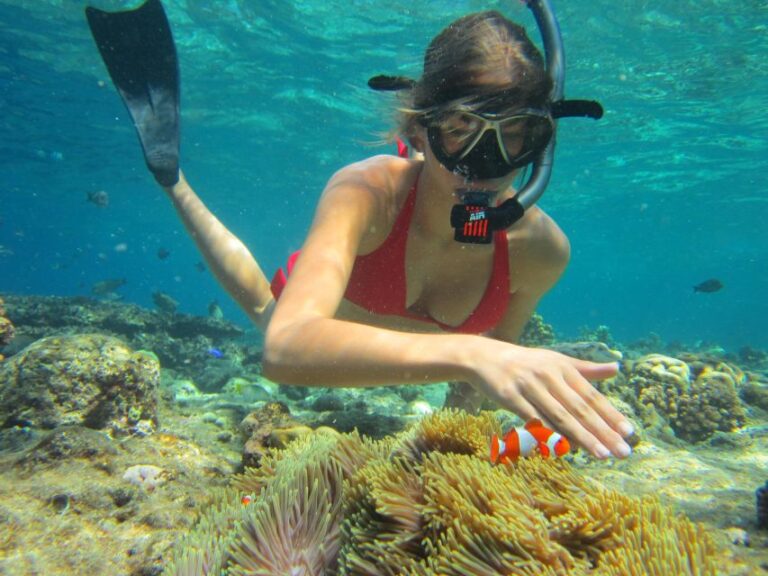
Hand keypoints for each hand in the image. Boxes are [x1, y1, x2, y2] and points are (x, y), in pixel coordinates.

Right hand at [468, 343, 632, 458]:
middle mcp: (548, 375)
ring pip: (560, 416)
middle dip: (603, 431)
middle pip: (580, 408)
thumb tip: (617, 368)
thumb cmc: (526, 363)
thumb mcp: (556, 360)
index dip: (611, 414)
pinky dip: (549, 433)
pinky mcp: (510, 396)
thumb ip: (586, 369)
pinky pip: (533, 419)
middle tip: (622, 451)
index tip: (630, 432)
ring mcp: (529, 386)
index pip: (591, 395)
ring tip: (601, 454)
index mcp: (563, 367)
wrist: (484, 357)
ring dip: (582, 437)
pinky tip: (564, 448)